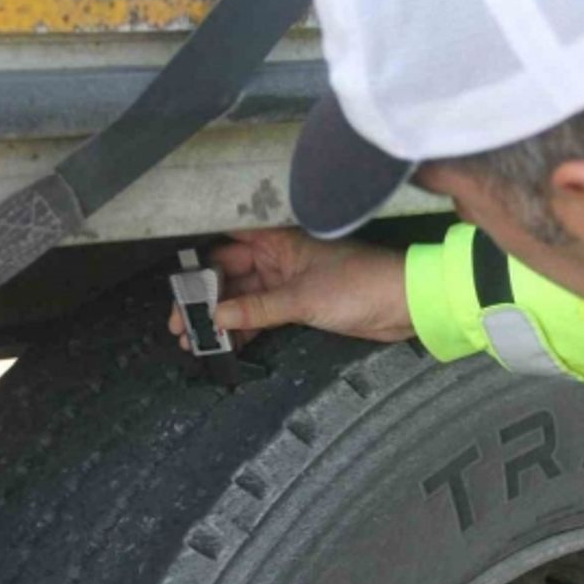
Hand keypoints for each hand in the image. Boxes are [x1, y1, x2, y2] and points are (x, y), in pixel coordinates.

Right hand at [168, 228, 412, 349]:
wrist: (406, 304)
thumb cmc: (363, 283)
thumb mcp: (302, 298)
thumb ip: (257, 308)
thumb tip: (217, 316)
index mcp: (279, 239)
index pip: (227, 242)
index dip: (199, 260)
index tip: (177, 283)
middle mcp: (280, 257)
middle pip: (229, 274)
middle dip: (204, 298)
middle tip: (180, 321)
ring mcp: (288, 281)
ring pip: (243, 298)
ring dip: (220, 317)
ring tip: (194, 338)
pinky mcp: (299, 304)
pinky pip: (261, 314)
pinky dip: (243, 328)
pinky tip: (224, 343)